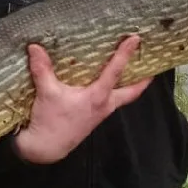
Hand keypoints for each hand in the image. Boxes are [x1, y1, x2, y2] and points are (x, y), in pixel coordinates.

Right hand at [13, 35, 152, 164]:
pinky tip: (106, 85)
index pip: (115, 71)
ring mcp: (100, 113)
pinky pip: (110, 102)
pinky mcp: (93, 118)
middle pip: (132, 92)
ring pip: (123, 98)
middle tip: (152, 64)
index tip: (136, 39)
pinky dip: (115, 91)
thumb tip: (34, 47)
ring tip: (134, 71)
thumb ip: (42, 68)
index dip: (125, 53)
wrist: (46, 149)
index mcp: (97, 97)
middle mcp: (104, 105)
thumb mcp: (46, 92)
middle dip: (144, 79)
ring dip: (131, 85)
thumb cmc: (50, 121)